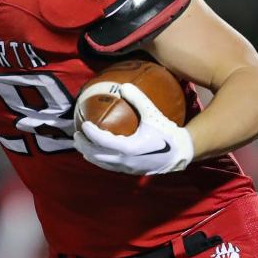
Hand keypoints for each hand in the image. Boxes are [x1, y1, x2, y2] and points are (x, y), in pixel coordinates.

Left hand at [73, 83, 193, 174]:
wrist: (182, 153)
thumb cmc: (167, 133)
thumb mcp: (153, 115)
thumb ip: (139, 100)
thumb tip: (124, 85)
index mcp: (129, 148)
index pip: (102, 141)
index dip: (91, 133)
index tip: (83, 125)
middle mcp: (125, 161)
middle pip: (96, 155)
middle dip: (84, 146)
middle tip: (76, 135)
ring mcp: (127, 168)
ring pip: (102, 164)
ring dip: (89, 155)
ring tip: (81, 145)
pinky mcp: (130, 171)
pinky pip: (109, 167)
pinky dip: (99, 160)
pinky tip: (95, 153)